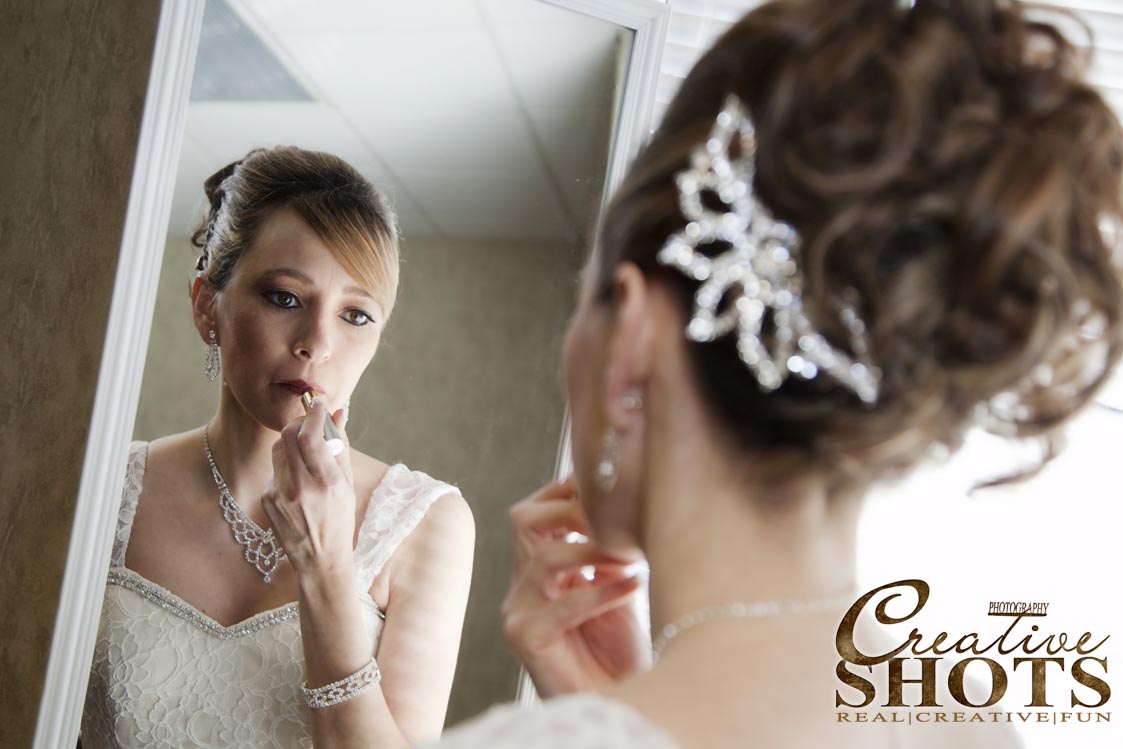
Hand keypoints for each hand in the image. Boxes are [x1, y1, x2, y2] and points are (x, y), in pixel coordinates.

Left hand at [261, 399, 355, 576]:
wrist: (320, 560)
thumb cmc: (340, 521)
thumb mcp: (347, 484)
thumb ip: (341, 447)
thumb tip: (339, 414)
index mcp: (326, 482)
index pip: (312, 434)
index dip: (314, 414)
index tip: (319, 404)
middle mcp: (301, 487)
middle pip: (288, 435)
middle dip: (299, 423)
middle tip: (310, 422)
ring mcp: (280, 495)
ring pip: (278, 449)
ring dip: (290, 442)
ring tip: (305, 453)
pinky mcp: (267, 501)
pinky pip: (274, 470)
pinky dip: (286, 466)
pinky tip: (297, 482)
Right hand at [501, 479, 651, 697]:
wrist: (623, 701)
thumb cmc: (623, 651)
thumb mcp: (619, 583)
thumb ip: (610, 546)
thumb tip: (620, 497)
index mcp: (540, 570)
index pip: (535, 511)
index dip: (568, 492)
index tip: (610, 489)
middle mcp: (522, 587)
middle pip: (522, 519)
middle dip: (571, 510)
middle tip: (615, 518)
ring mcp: (519, 611)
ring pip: (544, 555)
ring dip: (594, 550)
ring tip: (630, 555)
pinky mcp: (525, 637)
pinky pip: (563, 603)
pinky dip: (602, 592)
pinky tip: (635, 585)